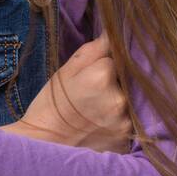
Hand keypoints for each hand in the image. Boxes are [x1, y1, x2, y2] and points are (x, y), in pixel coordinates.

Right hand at [11, 29, 134, 152]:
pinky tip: (103, 123)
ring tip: (98, 110)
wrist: (44, 143)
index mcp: (102, 76)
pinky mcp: (126, 141)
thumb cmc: (52, 102)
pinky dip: (121, 121)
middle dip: (117, 82)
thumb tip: (114, 32)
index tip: (92, 75)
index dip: (105, 65)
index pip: (118, 58)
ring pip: (132, 101)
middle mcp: (119, 100)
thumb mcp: (67, 70)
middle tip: (95, 94)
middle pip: (129, 80)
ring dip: (121, 102)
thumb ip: (95, 49)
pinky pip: (131, 123)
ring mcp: (124, 123)